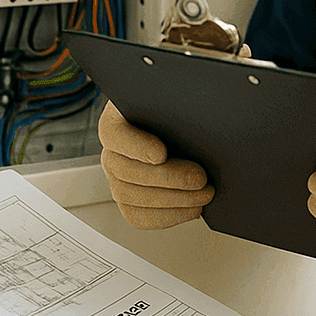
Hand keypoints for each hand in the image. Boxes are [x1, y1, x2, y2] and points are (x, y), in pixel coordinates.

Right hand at [98, 100, 213, 228]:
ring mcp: (117, 180)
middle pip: (127, 171)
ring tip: (203, 194)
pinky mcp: (129, 202)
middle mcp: (111, 153)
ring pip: (133, 197)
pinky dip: (168, 216)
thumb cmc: (175, 111)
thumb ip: (180, 101)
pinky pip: (140, 217)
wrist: (179, 129)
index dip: (137, 146)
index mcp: (115, 121)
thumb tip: (200, 106)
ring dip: (173, 200)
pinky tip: (192, 208)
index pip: (115, 134)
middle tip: (200, 179)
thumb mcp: (176, 98)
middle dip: (168, 179)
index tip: (162, 153)